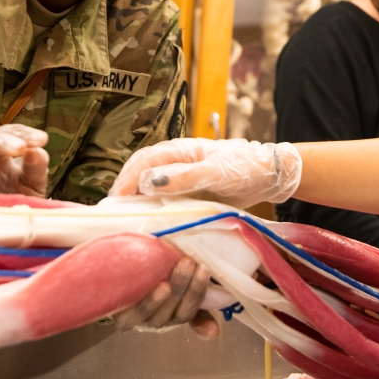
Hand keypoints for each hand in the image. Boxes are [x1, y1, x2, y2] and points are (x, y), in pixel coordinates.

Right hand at [108, 138, 301, 208]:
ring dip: (134, 203)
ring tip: (122, 225)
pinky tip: (146, 227)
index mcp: (177, 151)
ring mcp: (178, 178)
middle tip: (110, 218)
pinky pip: (162, 201)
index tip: (112, 204)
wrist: (268, 175)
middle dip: (123, 193)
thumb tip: (148, 182)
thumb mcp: (216, 173)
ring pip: (147, 188)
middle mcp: (173, 163)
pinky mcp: (186, 193)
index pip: (141, 164)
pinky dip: (150, 212)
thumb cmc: (243, 168)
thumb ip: (184, 177)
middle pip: (138, 174)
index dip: (124, 183)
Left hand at [113, 256, 219, 338]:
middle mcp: (159, 320)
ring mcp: (139, 320)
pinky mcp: (119, 317)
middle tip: (188, 263)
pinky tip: (141, 292)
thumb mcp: (178, 287)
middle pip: (174, 311)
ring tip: (166, 283)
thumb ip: (198, 302)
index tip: (204, 270)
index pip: (192, 309)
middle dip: (183, 288)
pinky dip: (138, 307)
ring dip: (160, 301)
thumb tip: (214, 331)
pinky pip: (130, 317)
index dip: (198, 291)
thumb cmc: (156, 278)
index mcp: (177, 313)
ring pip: (153, 316)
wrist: (120, 277)